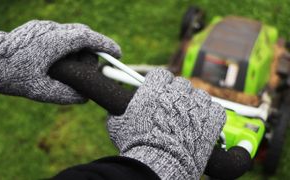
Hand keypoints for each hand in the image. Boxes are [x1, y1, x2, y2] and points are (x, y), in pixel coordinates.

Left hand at [0, 20, 120, 103]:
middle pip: (83, 32)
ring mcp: (44, 26)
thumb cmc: (11, 76)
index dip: (106, 45)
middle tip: (97, 64)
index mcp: (54, 42)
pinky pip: (61, 32)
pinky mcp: (38, 27)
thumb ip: (66, 96)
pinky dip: (70, 42)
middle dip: (95, 46)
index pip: (88, 38)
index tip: (118, 54)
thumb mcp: (40, 91)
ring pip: (72, 31)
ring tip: (76, 64)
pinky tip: (63, 57)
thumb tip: (85, 97)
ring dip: (81, 45)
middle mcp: (51, 30)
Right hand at [107, 69, 225, 178]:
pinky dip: (211, 115)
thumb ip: (118, 115)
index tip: (161, 92)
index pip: (162, 75)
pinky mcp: (212, 118)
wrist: (160, 163)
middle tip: (174, 109)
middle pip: (181, 83)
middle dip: (178, 94)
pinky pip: (216, 108)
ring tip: (190, 119)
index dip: (161, 84)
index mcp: (154, 89)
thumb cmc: (137, 146)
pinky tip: (204, 124)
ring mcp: (196, 104)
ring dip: (195, 104)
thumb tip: (116, 114)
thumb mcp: (118, 127)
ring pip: (200, 95)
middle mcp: (176, 92)